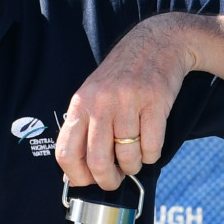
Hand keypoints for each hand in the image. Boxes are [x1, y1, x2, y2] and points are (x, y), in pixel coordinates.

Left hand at [56, 13, 203, 188]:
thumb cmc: (123, 75)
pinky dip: (152, 155)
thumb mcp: (94, 93)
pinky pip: (152, 147)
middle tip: (115, 179)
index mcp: (81, 103)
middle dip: (108, 180)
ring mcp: (128, 102)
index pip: (66, 152)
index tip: (87, 180)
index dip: (76, 176)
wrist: (157, 43)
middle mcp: (101, 103)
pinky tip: (150, 146)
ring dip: (133, 167)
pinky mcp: (155, 103)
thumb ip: (85, 126)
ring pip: (128, 157)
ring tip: (135, 158)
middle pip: (98, 161)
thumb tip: (79, 170)